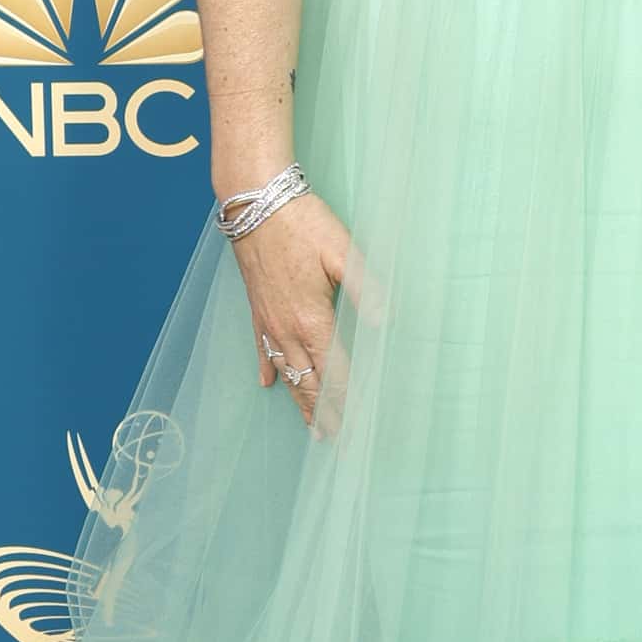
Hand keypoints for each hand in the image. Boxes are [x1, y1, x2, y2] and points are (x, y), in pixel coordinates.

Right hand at [229, 188, 380, 436]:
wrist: (255, 202)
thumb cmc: (301, 223)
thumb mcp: (342, 251)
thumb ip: (365, 288)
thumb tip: (386, 320)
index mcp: (313, 318)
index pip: (335, 371)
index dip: (348, 400)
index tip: (359, 424)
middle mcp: (287, 328)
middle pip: (309, 381)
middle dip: (324, 413)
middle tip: (338, 438)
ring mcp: (268, 320)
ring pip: (285, 372)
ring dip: (299, 400)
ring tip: (311, 427)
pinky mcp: (256, 308)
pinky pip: (260, 348)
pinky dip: (267, 370)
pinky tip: (266, 386)